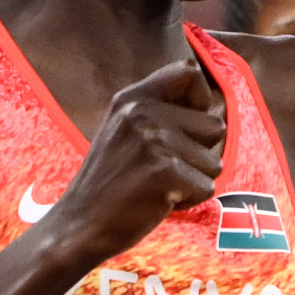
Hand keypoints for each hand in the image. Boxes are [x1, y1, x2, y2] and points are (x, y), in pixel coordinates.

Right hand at [34, 52, 230, 255]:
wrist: (79, 223)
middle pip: (214, 125)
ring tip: (157, 186)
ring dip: (193, 181)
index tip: (187, 127)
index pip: (188, 71)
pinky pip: (207, 188)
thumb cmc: (109, 182)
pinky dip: (189, 201)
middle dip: (199, 154)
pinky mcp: (166, 171)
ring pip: (215, 162)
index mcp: (132, 98)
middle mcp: (143, 112)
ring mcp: (155, 140)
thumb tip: (209, 98)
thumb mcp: (124, 130)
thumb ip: (158, 110)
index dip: (201, 99)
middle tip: (162, 170)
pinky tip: (157, 201)